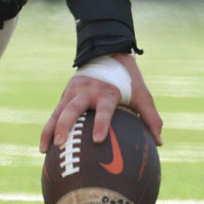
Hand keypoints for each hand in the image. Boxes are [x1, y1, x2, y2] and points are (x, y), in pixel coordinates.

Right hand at [40, 54, 161, 152]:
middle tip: (62, 143)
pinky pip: (54, 114)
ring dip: (50, 130)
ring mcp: (73, 92)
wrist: (108, 54)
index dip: (101, 123)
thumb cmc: (128, 81)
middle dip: (65, 125)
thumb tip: (159, 142)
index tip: (98, 140)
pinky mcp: (65, 96)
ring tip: (45, 150)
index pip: (103, 108)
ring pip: (58, 111)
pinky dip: (48, 129)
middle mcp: (87, 91)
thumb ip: (151, 118)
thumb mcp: (142, 95)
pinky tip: (43, 148)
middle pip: (73, 109)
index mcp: (107, 91)